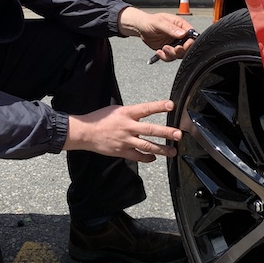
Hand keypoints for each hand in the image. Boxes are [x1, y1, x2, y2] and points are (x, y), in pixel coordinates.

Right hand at [64, 100, 181, 161]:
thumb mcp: (116, 110)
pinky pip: (138, 156)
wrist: (85, 132)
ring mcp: (125, 140)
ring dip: (162, 149)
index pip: (146, 108)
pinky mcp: (122, 151)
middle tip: (178, 134)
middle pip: (150, 130)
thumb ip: (131, 113)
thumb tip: (143, 115)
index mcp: (126, 113)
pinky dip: (147, 157)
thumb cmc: (100, 119)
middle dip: (166, 132)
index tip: (171, 105)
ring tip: (173, 151)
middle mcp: (127, 126)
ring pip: (147, 146)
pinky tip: (154, 157)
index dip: (159, 106)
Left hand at [118, 7, 195, 61]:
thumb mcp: (159, 23)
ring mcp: (174, 43)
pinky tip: (159, 52)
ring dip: (171, 54)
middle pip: (187, 47)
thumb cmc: (149, 21)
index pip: (191, 34)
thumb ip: (170, 28)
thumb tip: (182, 33)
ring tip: (163, 48)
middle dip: (180, 50)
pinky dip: (165, 57)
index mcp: (180, 25)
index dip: (191, 41)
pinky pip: (171, 57)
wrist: (140, 28)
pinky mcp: (168, 50)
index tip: (185, 45)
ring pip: (179, 54)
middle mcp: (179, 35)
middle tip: (172, 48)